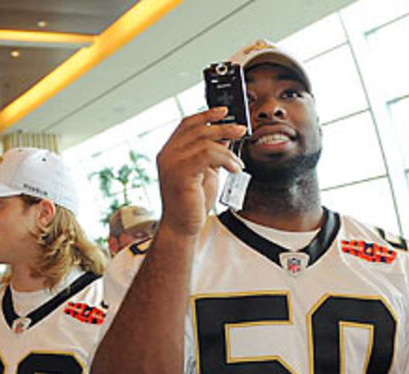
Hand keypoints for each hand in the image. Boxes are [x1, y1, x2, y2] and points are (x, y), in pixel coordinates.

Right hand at [156, 108, 245, 238]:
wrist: (182, 227)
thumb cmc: (192, 203)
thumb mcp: (205, 172)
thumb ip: (212, 154)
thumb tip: (226, 136)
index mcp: (170, 152)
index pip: (187, 124)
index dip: (205, 114)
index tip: (223, 111)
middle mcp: (167, 154)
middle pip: (197, 128)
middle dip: (222, 126)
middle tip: (241, 129)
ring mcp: (171, 163)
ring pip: (203, 140)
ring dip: (227, 147)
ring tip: (238, 160)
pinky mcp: (180, 173)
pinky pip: (206, 154)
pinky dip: (225, 158)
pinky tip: (234, 168)